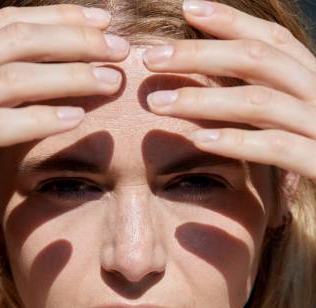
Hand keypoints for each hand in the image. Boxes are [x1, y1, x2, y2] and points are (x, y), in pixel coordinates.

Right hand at [0, 3, 128, 229]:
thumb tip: (33, 89)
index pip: (5, 25)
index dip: (57, 18)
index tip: (101, 22)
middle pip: (15, 41)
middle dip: (74, 40)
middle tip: (119, 49)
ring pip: (11, 78)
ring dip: (68, 76)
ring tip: (110, 82)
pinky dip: (39, 120)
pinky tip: (75, 120)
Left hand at [142, 0, 315, 180]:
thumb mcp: (300, 123)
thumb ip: (270, 105)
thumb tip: (216, 94)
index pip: (273, 39)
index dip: (231, 20)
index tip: (188, 8)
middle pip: (258, 61)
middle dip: (201, 54)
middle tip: (152, 58)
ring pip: (261, 101)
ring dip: (205, 100)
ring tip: (160, 103)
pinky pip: (278, 148)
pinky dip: (237, 142)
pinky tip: (199, 141)